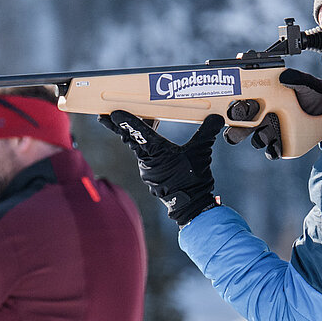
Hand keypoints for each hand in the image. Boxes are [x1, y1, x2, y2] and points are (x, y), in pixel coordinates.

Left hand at [99, 110, 222, 224]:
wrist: (191, 207)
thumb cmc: (193, 180)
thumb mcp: (201, 153)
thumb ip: (207, 133)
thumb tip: (216, 118)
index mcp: (155, 152)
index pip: (138, 131)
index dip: (126, 120)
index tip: (112, 113)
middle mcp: (146, 161)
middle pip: (130, 139)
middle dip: (118, 127)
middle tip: (105, 117)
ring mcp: (147, 170)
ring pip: (137, 148)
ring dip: (134, 136)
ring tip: (129, 124)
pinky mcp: (151, 177)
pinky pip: (144, 157)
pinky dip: (145, 147)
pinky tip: (151, 143)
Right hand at [224, 69, 321, 159]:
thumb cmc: (313, 93)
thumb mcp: (305, 83)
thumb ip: (296, 79)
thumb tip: (284, 76)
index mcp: (263, 100)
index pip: (242, 105)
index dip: (236, 108)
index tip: (238, 107)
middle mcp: (264, 117)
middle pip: (241, 126)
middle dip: (236, 130)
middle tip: (241, 127)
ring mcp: (273, 132)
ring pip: (256, 140)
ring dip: (258, 138)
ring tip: (265, 135)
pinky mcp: (283, 145)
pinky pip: (272, 152)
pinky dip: (272, 151)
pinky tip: (276, 149)